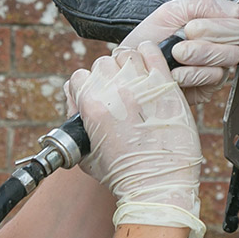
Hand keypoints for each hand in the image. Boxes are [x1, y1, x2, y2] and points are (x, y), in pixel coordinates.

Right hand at [66, 41, 204, 237]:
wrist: (158, 186)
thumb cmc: (123, 176)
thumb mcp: (86, 155)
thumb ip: (75, 124)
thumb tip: (73, 102)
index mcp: (91, 107)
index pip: (79, 77)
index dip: (87, 85)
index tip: (98, 94)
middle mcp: (114, 92)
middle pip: (103, 63)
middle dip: (109, 75)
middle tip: (120, 90)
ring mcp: (141, 86)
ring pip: (127, 54)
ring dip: (129, 64)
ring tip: (137, 80)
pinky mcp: (165, 85)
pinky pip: (152, 51)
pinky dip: (149, 53)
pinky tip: (150, 66)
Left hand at [119, 0, 238, 102]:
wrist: (133, 68)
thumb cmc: (148, 40)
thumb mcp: (170, 10)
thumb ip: (202, 2)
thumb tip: (234, 8)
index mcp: (217, 14)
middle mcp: (223, 38)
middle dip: (216, 30)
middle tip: (189, 31)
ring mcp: (220, 62)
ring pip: (232, 55)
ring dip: (201, 52)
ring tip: (178, 52)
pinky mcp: (212, 84)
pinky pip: (216, 76)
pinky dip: (193, 72)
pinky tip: (178, 71)